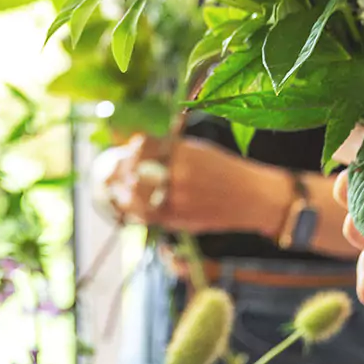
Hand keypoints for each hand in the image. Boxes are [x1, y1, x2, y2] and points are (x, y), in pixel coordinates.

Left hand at [93, 134, 287, 235]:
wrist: (252, 197)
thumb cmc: (225, 170)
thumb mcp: (199, 150)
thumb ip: (169, 148)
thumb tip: (137, 145)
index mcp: (183, 151)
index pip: (142, 147)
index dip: (129, 150)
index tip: (124, 151)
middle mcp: (178, 172)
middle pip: (134, 171)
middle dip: (119, 171)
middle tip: (111, 172)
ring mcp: (179, 197)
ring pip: (136, 196)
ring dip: (122, 192)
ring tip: (117, 190)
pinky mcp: (180, 218)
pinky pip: (148, 215)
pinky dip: (135, 211)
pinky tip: (132, 208)